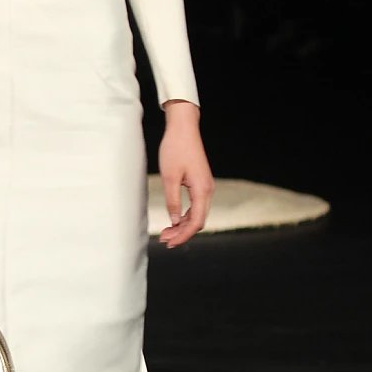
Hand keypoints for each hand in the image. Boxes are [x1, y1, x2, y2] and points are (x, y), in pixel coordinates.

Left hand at [157, 101, 212, 248]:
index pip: (196, 222)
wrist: (183, 129)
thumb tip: (175, 222)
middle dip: (182, 233)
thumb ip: (173, 201)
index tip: (169, 243)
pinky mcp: (200, 183)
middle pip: (198, 220)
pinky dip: (185, 215)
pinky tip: (174, 220)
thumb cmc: (175, 149)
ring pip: (197, 214)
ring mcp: (205, 187)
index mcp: (202, 190)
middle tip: (164, 240)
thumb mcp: (169, 177)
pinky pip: (196, 205)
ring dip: (183, 225)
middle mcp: (208, 190)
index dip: (183, 235)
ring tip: (166, 233)